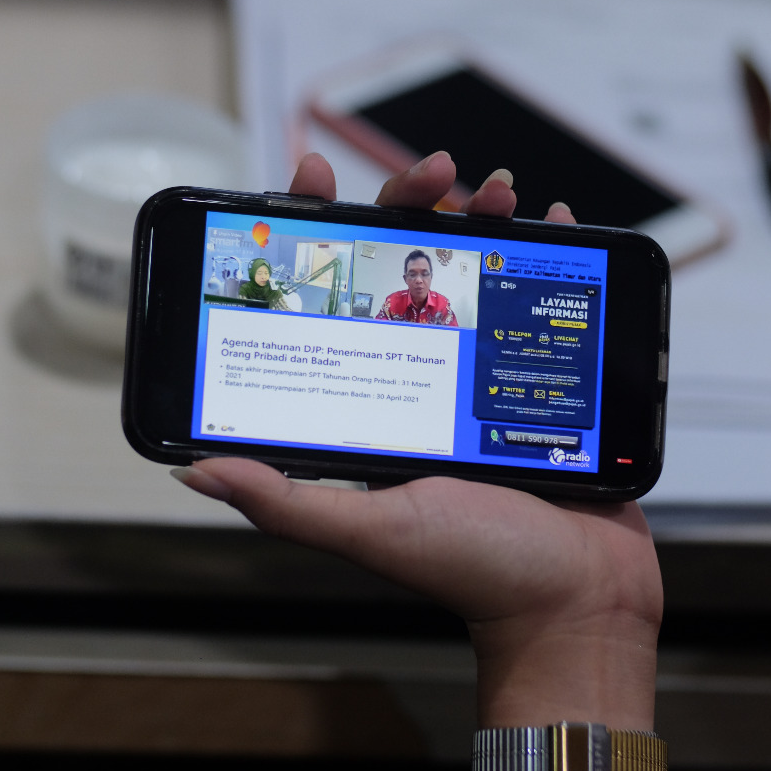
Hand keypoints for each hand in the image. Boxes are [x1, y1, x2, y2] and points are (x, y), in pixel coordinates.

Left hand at [177, 153, 662, 770]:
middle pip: (406, 267)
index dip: (320, 234)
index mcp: (376, 400)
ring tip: (498, 190)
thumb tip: (194, 468)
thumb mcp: (370, 529)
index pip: (334, 298)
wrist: (577, 600)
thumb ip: (287, 499)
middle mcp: (423, 378)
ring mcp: (484, 374)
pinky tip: (557, 220)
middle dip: (413, 204)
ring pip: (474, 271)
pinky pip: (538, 299)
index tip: (314, 179)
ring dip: (481, 216)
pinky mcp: (540, 377)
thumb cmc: (474, 570)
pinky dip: (549, 252)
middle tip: (437, 171)